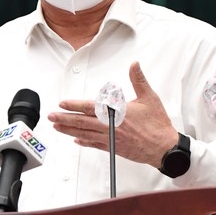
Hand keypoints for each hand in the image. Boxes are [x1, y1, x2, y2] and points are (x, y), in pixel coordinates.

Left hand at [47, 61, 178, 167]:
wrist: (164, 148)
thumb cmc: (157, 125)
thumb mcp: (149, 98)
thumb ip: (139, 80)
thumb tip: (134, 65)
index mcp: (117, 113)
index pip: (90, 107)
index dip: (74, 105)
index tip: (63, 103)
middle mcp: (110, 127)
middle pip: (82, 122)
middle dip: (64, 119)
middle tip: (51, 116)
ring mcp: (111, 139)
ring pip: (85, 134)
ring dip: (69, 130)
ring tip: (57, 127)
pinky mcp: (114, 149)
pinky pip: (94, 145)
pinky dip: (84, 142)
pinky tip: (76, 140)